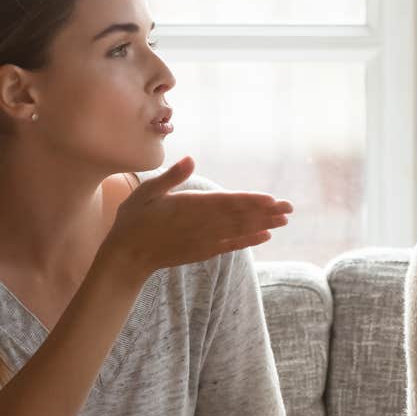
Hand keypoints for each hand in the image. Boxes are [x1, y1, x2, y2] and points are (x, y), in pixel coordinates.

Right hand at [104, 156, 292, 273]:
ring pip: (239, 231)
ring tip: (283, 220)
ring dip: (263, 225)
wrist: (127, 257)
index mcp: (189, 207)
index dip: (250, 201)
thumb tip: (191, 158)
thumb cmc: (134, 220)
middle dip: (266, 212)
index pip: (226, 203)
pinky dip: (249, 241)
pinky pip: (231, 246)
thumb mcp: (147, 192)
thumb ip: (171, 177)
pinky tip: (265, 236)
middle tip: (289, 208)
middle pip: (238, 217)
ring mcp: (203, 240)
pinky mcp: (202, 252)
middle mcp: (201, 225)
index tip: (271, 199)